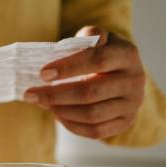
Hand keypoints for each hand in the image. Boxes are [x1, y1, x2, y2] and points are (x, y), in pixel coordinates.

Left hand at [24, 26, 145, 138]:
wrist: (123, 76)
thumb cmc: (103, 54)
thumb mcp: (98, 39)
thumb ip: (90, 35)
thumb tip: (76, 43)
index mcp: (127, 55)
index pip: (98, 60)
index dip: (68, 67)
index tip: (43, 73)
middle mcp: (134, 81)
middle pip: (91, 92)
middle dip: (56, 95)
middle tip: (31, 94)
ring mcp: (131, 105)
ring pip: (91, 114)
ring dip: (61, 111)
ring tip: (43, 103)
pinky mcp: (125, 122)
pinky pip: (95, 131)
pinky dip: (71, 125)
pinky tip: (57, 115)